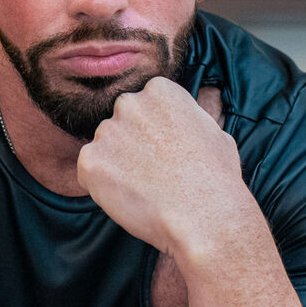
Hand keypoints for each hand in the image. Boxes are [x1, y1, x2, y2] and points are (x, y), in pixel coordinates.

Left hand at [77, 77, 250, 265]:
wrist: (203, 216)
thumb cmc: (216, 179)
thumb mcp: (213, 131)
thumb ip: (186, 118)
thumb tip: (182, 119)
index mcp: (159, 90)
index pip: (144, 105)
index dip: (154, 132)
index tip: (165, 150)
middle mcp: (129, 104)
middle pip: (121, 123)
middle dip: (131, 143)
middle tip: (152, 171)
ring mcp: (107, 132)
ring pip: (105, 148)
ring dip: (117, 165)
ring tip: (144, 188)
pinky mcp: (90, 161)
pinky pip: (89, 171)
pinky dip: (102, 185)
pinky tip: (129, 197)